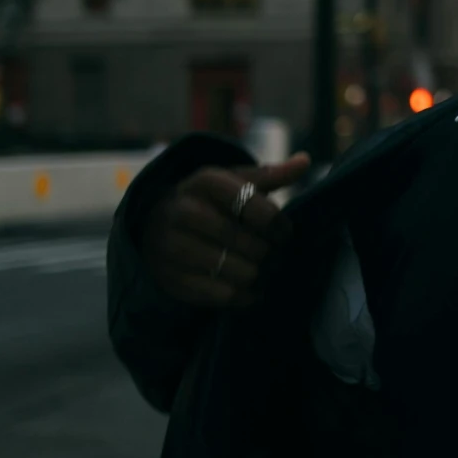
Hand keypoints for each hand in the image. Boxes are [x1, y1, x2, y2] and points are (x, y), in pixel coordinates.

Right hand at [138, 157, 308, 310]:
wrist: (154, 224)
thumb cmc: (208, 201)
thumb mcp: (233, 182)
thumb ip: (269, 175)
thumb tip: (304, 161)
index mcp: (204, 181)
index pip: (255, 205)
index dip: (279, 224)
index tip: (284, 233)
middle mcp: (183, 211)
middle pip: (250, 244)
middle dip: (271, 253)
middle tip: (274, 255)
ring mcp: (172, 247)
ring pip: (241, 273)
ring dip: (260, 276)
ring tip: (263, 271)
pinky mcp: (171, 279)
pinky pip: (224, 296)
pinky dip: (244, 296)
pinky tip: (249, 288)